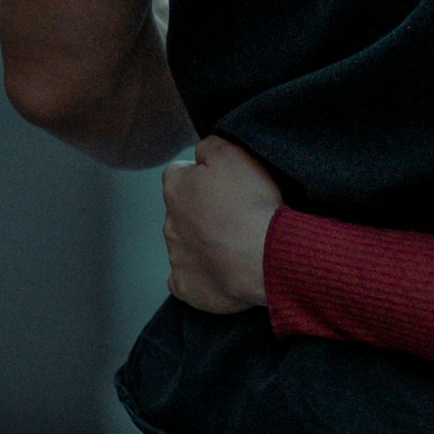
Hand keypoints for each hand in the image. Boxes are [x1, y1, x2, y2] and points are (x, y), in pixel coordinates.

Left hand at [162, 133, 286, 320]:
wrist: (264, 257)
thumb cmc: (251, 204)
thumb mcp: (234, 154)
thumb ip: (210, 146)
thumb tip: (200, 153)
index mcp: (176, 188)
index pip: (179, 174)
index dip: (203, 178)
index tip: (226, 187)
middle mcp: (169, 222)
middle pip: (183, 212)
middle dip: (203, 214)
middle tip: (236, 217)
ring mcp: (176, 257)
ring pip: (186, 246)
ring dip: (205, 245)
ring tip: (238, 246)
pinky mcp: (186, 287)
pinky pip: (187, 280)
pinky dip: (201, 276)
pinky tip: (223, 272)